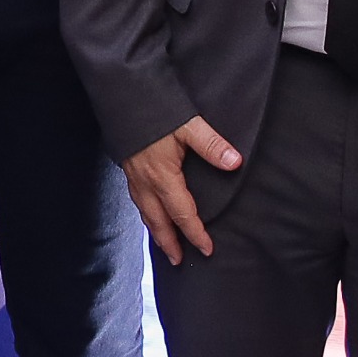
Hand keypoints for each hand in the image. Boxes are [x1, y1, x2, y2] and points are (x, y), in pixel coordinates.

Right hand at [122, 117, 243, 264]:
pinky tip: (150, 212)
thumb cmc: (156, 110)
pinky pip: (137, 200)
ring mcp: (134, 177)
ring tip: (164, 244)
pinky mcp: (128, 168)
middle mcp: (145, 182)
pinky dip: (146, 213)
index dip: (195, 233)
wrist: (123, 95)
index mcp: (162, 177)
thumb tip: (234, 163)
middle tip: (178, 261)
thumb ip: (212, 145)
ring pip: (145, 213)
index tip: (207, 249)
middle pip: (159, 222)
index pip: (182, 214)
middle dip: (169, 243)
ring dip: (156, 231)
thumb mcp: (188, 126)